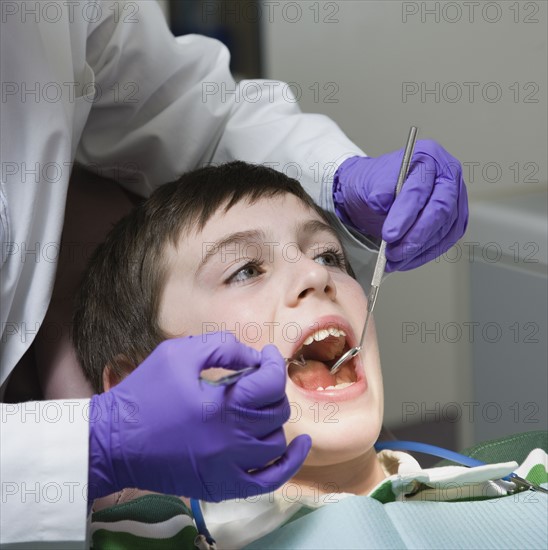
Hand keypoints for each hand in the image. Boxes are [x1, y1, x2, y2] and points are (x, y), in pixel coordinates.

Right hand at [88, 333, 310, 501]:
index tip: (265, 356)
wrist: (112, 442)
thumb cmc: (143, 393)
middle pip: (276, 411)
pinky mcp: (222, 486)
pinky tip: (297, 446)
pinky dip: (288, 463)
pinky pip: (269, 481)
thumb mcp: (178, 354)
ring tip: (256, 406)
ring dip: (271, 419)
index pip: (270, 383)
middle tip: (255, 379)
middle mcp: (231, 440)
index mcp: (221, 406)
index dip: (273, 363)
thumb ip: (221, 347)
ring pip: (275, 442)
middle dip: (270, 389)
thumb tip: (253, 356)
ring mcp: (228, 468)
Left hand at [333, 140, 467, 270]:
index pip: (420, 189)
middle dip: (415, 235)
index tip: (390, 234)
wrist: (375, 196)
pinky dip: (425, 254)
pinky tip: (407, 260)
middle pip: (440, 210)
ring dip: (418, 249)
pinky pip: (445, 241)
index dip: (405, 214)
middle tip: (394, 251)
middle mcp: (447, 175)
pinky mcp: (454, 220)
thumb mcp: (369, 183)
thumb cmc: (374, 185)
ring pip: (444, 230)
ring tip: (394, 258)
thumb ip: (377, 190)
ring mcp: (455, 198)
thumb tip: (381, 201)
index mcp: (428, 156)